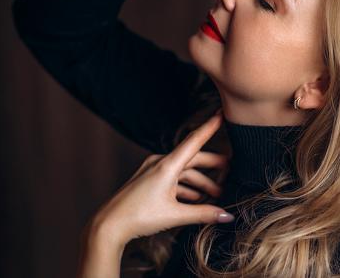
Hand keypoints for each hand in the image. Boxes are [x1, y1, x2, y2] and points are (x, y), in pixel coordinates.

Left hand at [88, 111, 233, 247]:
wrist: (108, 225)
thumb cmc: (139, 217)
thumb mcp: (175, 215)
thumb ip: (203, 214)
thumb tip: (227, 215)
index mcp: (167, 165)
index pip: (194, 141)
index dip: (210, 127)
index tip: (222, 113)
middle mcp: (160, 162)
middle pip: (193, 158)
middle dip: (212, 164)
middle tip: (231, 167)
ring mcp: (153, 169)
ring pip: (183, 170)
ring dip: (199, 180)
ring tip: (215, 193)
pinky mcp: (148, 179)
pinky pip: (173, 177)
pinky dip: (186, 185)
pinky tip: (195, 198)